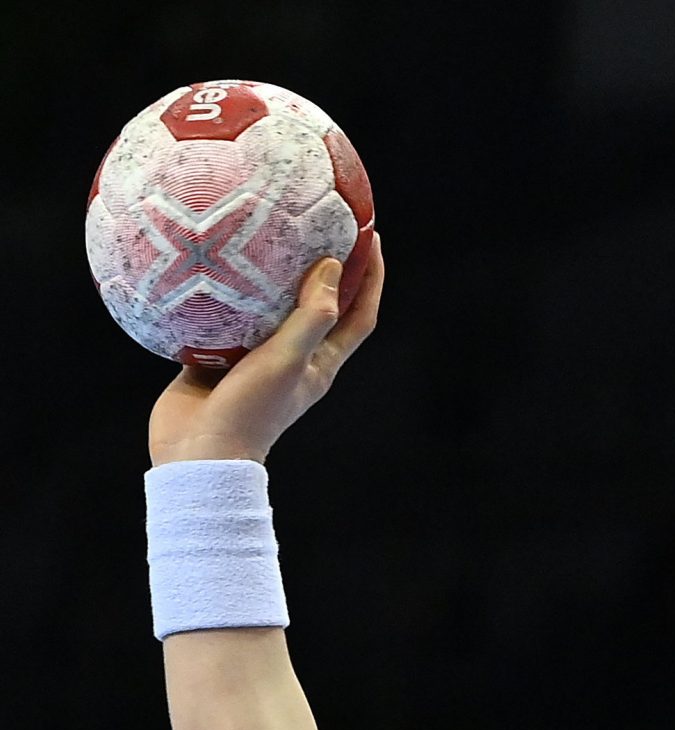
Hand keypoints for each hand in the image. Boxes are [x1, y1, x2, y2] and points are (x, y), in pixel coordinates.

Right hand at [148, 238, 385, 465]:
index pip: (359, 314)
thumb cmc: (251, 412)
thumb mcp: (288, 361)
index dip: (372, 279)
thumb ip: (311, 317)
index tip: (371, 238)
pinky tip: (205, 262)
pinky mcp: (215, 358)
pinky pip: (219, 318)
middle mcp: (293, 358)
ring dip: (265, 276)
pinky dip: (218, 292)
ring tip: (258, 233)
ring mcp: (253, 358)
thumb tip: (333, 268)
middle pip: (317, 305)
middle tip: (315, 224)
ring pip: (265, 309)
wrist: (197, 455)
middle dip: (322, 267)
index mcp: (321, 363)